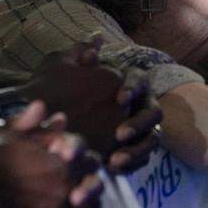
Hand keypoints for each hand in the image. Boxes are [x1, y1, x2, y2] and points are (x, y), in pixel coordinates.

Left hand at [19, 37, 162, 173]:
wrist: (53, 125)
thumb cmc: (61, 95)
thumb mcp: (64, 73)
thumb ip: (79, 57)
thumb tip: (95, 38)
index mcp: (129, 85)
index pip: (140, 81)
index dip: (133, 88)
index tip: (119, 98)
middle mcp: (140, 107)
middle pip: (153, 113)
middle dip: (138, 123)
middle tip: (119, 134)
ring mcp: (140, 132)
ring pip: (152, 140)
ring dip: (136, 149)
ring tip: (114, 160)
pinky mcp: (133, 153)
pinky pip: (142, 160)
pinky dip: (130, 165)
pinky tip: (112, 169)